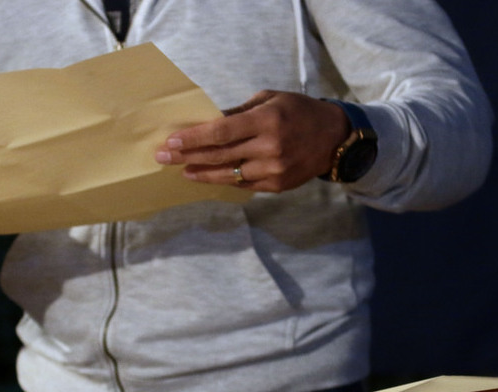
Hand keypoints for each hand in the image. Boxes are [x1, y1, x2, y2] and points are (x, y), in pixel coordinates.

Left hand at [155, 90, 349, 192]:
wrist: (335, 139)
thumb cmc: (299, 112)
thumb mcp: (270, 99)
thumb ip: (238, 112)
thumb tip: (206, 122)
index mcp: (267, 121)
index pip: (221, 132)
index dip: (193, 138)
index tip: (170, 140)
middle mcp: (270, 147)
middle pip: (219, 155)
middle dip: (187, 156)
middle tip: (162, 156)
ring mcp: (274, 170)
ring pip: (228, 174)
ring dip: (201, 173)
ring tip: (182, 170)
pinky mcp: (277, 186)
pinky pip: (243, 184)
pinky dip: (223, 179)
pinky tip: (207, 176)